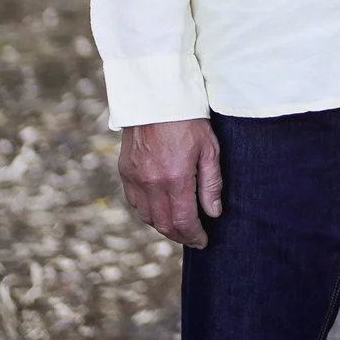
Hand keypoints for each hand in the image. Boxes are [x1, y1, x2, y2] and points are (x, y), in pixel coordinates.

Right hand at [120, 118, 222, 247]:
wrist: (155, 98)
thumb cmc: (188, 120)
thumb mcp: (209, 149)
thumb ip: (211, 184)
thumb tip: (214, 213)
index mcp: (174, 179)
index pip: (183, 222)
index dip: (194, 236)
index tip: (203, 242)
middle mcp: (151, 183)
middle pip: (163, 224)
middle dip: (180, 236)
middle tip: (193, 238)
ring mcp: (135, 178)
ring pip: (147, 217)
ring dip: (163, 226)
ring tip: (180, 226)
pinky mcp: (125, 171)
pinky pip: (135, 203)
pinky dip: (148, 212)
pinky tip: (160, 209)